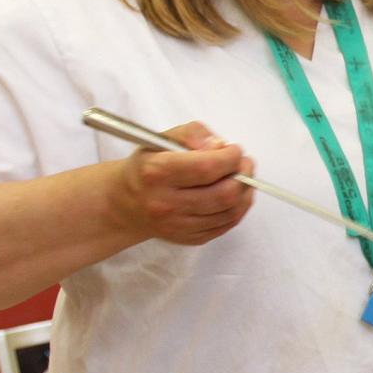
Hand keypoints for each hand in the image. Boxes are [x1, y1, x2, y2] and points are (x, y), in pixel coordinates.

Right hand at [111, 122, 253, 244]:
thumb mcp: (161, 139)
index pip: (207, 167)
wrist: (127, 203)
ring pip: (230, 212)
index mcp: (156, 173)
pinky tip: (235, 195)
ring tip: (242, 177)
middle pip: (224, 194)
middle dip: (243, 175)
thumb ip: (192, 134)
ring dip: (245, 192)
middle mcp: (165, 203)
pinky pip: (226, 225)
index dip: (230, 158)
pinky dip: (238, 208)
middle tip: (245, 164)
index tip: (235, 150)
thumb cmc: (148, 166)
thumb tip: (219, 145)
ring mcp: (177, 225)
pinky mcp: (189, 239)